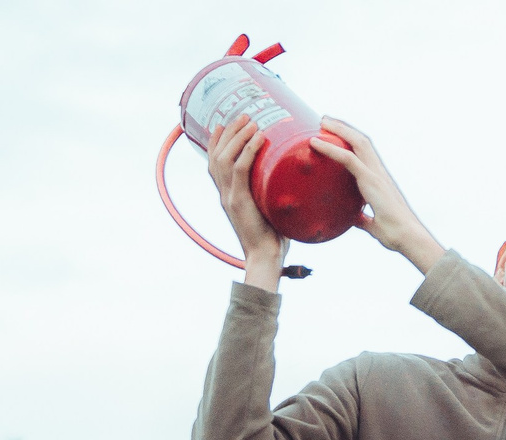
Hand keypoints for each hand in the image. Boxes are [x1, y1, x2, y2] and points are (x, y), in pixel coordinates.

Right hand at [206, 115, 288, 282]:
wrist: (266, 258)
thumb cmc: (273, 237)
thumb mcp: (269, 209)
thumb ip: (272, 194)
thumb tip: (291, 179)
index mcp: (228, 194)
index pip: (214, 161)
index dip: (218, 140)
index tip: (226, 122)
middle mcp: (224, 193)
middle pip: (216, 154)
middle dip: (229, 131)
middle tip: (244, 115)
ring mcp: (229, 197)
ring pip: (225, 157)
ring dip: (238, 136)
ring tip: (251, 121)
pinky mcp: (239, 202)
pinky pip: (239, 169)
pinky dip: (248, 150)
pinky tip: (258, 138)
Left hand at [310, 118, 444, 273]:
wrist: (408, 238)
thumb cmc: (396, 234)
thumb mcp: (375, 224)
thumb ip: (363, 219)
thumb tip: (355, 219)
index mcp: (380, 180)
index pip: (366, 152)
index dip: (352, 139)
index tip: (337, 132)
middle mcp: (379, 172)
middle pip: (361, 140)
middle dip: (344, 127)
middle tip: (325, 120)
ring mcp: (376, 174)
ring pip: (356, 142)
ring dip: (338, 129)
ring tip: (322, 120)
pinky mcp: (371, 180)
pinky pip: (347, 159)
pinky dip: (330, 148)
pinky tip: (315, 142)